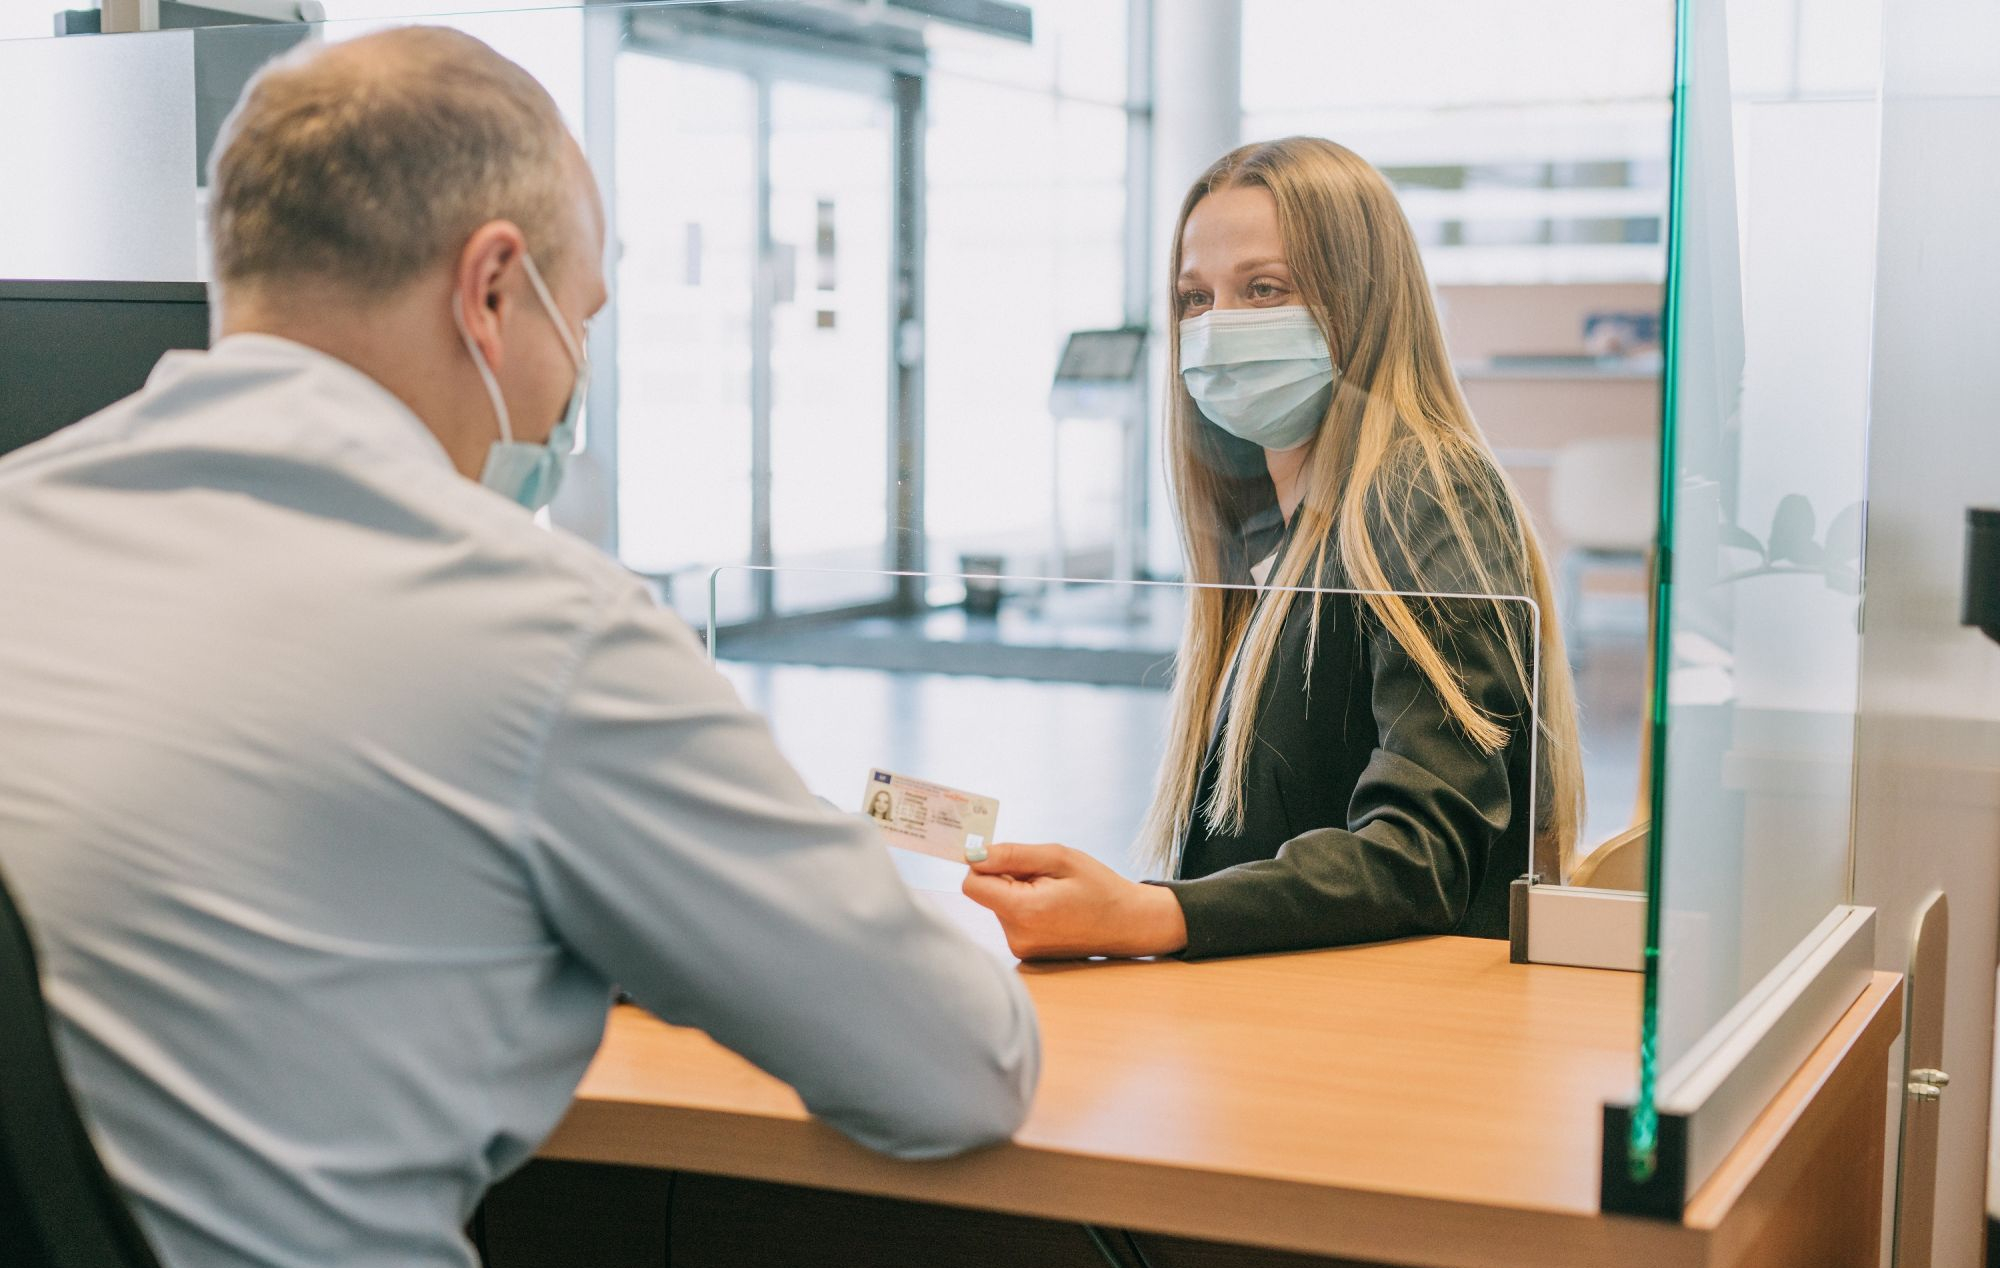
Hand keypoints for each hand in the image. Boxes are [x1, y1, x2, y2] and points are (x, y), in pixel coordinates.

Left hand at [961, 842, 1188, 960]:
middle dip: (1008, 878)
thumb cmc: (1098, 887)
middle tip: (1046, 878)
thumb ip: (1012, 855)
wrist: (1128, 924)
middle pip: (986, 894)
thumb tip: (973, 856)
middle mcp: (1017, 937)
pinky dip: (1025, 907)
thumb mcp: (1059, 858)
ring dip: (1018, 892)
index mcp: (1024, 912)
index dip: (986, 865)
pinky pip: (1011, 919)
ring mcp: (1021, 949)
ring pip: (998, 905)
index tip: (1010, 858)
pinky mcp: (1026, 953)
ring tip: (1054, 894)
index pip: (972, 884)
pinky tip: (1053, 909)